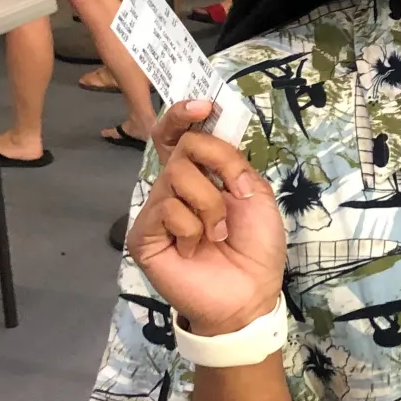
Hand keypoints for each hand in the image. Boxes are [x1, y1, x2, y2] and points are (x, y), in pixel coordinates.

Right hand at [126, 99, 286, 335]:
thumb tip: (209, 139)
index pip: (178, 135)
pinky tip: (195, 249)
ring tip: (218, 234)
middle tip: (238, 194)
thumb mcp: (257, 196)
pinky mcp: (143, 235)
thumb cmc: (255, 247)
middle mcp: (173, 187)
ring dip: (211, 206)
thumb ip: (233, 164)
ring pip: (178, 177)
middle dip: (219, 165)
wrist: (248, 293)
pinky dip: (193, 228)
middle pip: (182, 147)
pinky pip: (167, 210)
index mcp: (200, 175)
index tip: (204, 106)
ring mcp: (155, 210)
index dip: (183, 115)